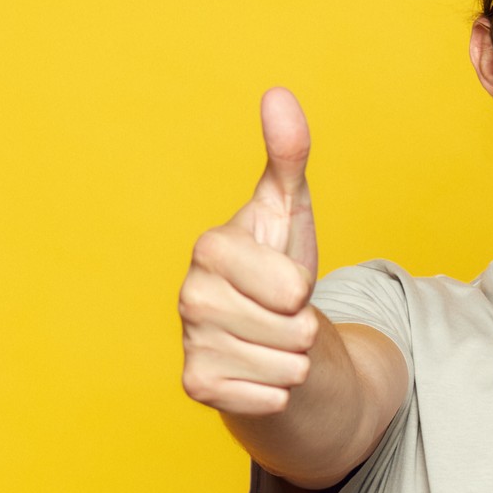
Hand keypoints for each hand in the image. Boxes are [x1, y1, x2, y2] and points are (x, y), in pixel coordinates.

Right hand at [179, 87, 321, 415]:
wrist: (269, 334)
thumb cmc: (280, 266)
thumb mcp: (291, 210)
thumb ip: (288, 154)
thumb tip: (278, 95)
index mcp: (211, 247)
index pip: (290, 287)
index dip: (302, 286)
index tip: (287, 279)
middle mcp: (189, 294)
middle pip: (289, 328)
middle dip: (302, 325)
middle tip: (283, 314)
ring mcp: (190, 341)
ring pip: (283, 365)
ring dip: (293, 358)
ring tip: (275, 339)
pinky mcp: (196, 385)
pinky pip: (266, 397)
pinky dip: (279, 389)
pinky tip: (261, 370)